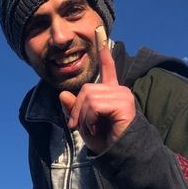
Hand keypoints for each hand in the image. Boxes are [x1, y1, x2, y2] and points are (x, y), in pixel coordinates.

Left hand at [59, 26, 135, 153]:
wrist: (120, 155)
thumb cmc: (104, 140)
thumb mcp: (83, 124)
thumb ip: (74, 109)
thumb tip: (63, 95)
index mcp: (110, 93)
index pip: (107, 68)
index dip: (103, 52)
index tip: (99, 33)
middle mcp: (118, 90)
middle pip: (86, 90)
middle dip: (78, 111)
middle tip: (81, 127)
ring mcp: (122, 95)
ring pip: (89, 98)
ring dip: (84, 118)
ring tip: (91, 129)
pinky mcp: (124, 103)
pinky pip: (95, 106)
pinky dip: (90, 120)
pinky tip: (97, 128)